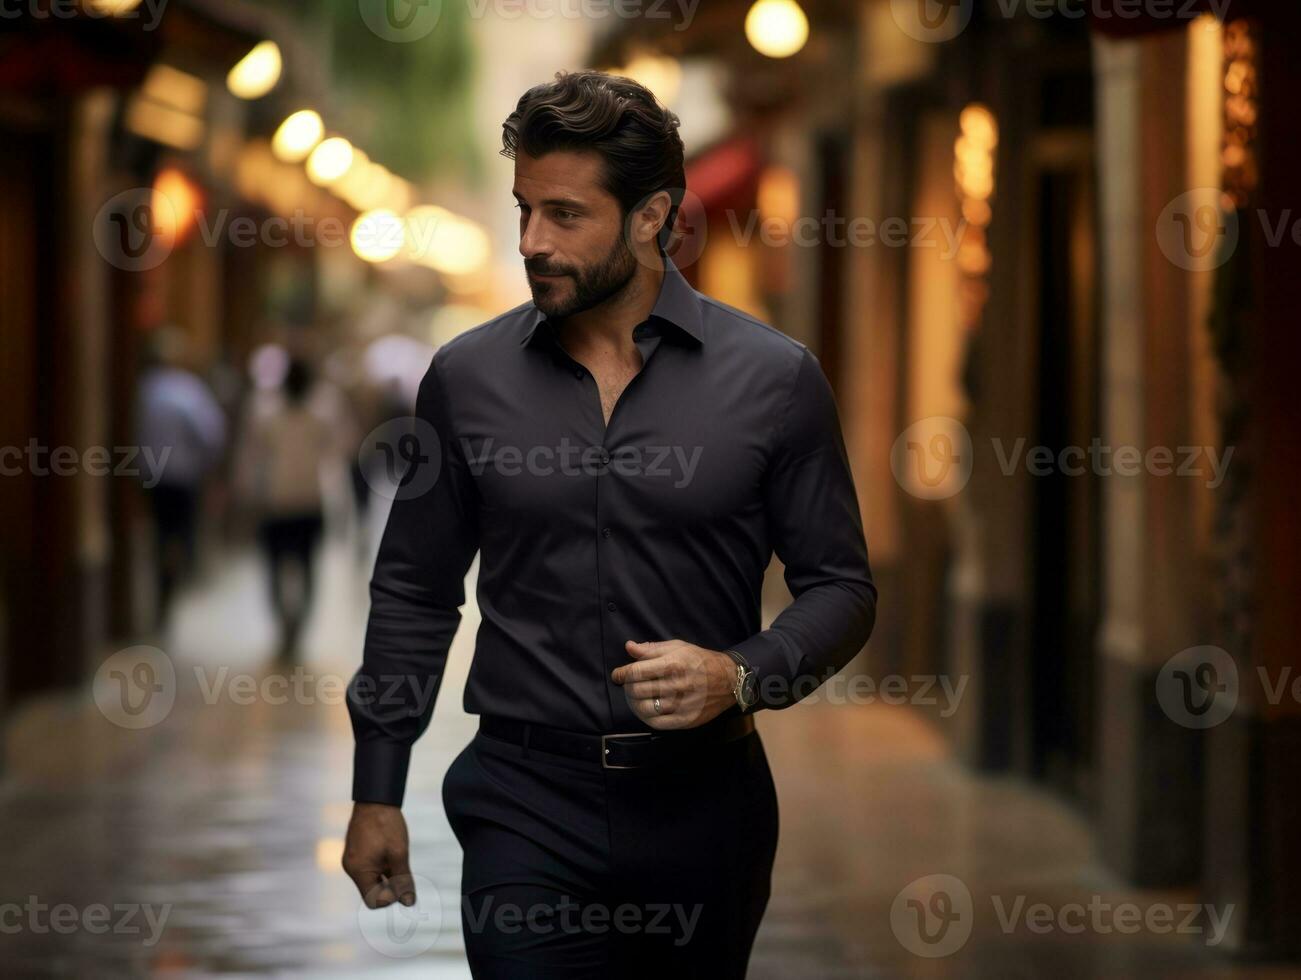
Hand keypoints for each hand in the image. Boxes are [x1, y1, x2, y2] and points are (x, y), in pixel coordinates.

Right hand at [342, 802, 415, 908]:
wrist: (375, 799)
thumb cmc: (386, 825)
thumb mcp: (399, 854)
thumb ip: (403, 880)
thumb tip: (408, 902)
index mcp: (358, 871)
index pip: (374, 901)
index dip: (391, 896)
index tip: (403, 880)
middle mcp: (351, 868)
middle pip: (372, 890)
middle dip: (390, 884)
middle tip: (402, 867)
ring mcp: (351, 859)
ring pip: (372, 878)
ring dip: (387, 874)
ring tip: (397, 856)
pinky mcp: (355, 852)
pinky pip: (368, 867)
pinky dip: (381, 866)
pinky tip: (390, 852)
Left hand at [611, 639, 735, 728]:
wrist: (728, 680)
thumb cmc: (700, 660)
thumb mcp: (678, 647)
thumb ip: (651, 648)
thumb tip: (629, 647)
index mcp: (673, 664)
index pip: (636, 671)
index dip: (622, 674)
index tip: (617, 675)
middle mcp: (677, 685)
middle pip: (637, 690)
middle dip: (627, 687)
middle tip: (628, 685)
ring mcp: (681, 705)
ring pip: (644, 708)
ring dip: (634, 703)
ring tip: (635, 697)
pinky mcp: (685, 720)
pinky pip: (656, 722)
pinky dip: (645, 717)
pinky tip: (645, 710)